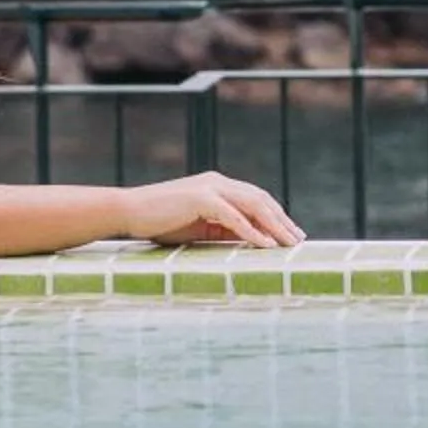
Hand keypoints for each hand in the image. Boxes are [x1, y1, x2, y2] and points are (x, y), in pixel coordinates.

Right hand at [120, 172, 305, 248]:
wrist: (129, 211)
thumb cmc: (161, 222)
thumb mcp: (199, 227)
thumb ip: (224, 229)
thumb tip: (251, 242)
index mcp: (219, 186)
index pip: (256, 199)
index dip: (276, 215)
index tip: (292, 234)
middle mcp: (219, 182)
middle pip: (261, 199)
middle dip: (282, 221)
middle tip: (298, 241)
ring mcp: (210, 188)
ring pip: (253, 205)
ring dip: (274, 225)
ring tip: (288, 244)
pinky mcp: (201, 198)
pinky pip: (233, 217)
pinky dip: (251, 231)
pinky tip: (265, 245)